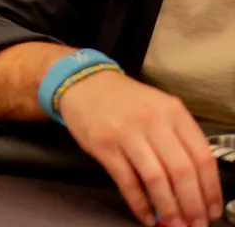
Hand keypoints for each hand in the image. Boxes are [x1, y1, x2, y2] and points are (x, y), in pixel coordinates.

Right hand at [58, 71, 220, 226]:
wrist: (83, 82)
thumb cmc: (124, 100)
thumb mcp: (159, 108)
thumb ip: (179, 138)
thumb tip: (196, 184)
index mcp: (173, 111)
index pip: (202, 157)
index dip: (211, 189)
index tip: (212, 209)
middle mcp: (152, 120)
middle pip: (182, 171)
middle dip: (192, 204)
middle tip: (195, 223)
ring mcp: (126, 132)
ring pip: (156, 179)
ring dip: (168, 208)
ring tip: (174, 223)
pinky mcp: (103, 144)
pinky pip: (127, 181)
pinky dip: (140, 204)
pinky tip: (147, 215)